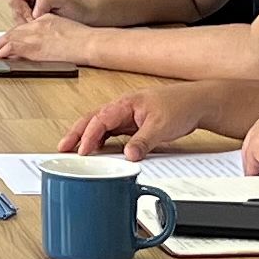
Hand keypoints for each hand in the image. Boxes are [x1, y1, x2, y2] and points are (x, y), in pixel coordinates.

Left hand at [0, 12, 90, 63]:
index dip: (13, 34)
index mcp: (42, 21)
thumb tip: (42, 37)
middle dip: (2, 40)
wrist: (86, 43)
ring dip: (1, 46)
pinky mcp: (35, 50)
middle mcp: (35, 27)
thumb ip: (48, 27)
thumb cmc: (79, 36)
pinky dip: (6, 51)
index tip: (7, 38)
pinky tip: (1, 55)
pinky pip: (15, 49)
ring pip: (11, 40)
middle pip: (14, 33)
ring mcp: (35, 38)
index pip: (22, 27)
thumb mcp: (60, 24)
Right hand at [61, 86, 208, 158]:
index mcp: (126, 104)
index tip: (82, 152)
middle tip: (62, 149)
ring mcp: (126, 116)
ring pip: (99, 126)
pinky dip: (99, 140)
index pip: (100, 120)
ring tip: (72, 152)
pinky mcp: (132, 124)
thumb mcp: (161, 126)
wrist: (197, 102)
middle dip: (75, 134)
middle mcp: (122, 108)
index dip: (88, 136)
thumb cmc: (180, 105)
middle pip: (92, 120)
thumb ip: (143, 141)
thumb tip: (128, 156)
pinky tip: (96, 150)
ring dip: (85, 137)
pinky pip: (110, 132)